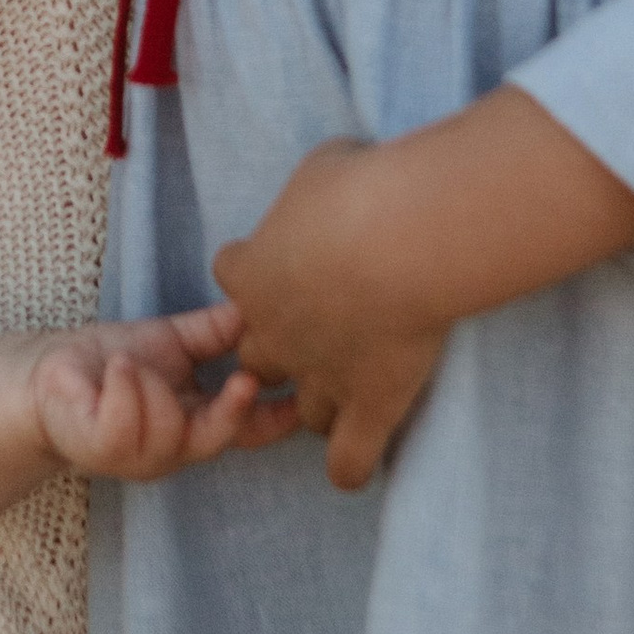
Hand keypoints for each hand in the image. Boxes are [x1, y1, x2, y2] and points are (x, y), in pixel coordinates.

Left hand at [27, 299, 295, 481]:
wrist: (50, 373)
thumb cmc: (113, 361)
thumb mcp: (175, 341)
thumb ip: (219, 331)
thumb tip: (263, 303)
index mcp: (199, 422)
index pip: (253, 429)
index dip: (285, 418)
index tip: (311, 394)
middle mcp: (176, 447)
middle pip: (219, 438)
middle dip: (234, 413)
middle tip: (246, 379)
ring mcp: (138, 456)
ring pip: (170, 432)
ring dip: (157, 391)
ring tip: (134, 364)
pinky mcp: (100, 449)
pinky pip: (125, 425)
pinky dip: (126, 390)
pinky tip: (117, 369)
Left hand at [215, 143, 447, 492]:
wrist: (400, 239)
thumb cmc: (360, 188)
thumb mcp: (324, 169)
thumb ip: (318, 191)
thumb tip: (338, 182)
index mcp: (255, 273)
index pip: (234, 275)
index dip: (257, 270)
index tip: (289, 256)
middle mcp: (276, 332)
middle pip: (255, 356)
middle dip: (280, 349)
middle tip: (325, 326)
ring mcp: (320, 374)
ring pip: (303, 411)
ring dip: (318, 404)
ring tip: (349, 393)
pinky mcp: (369, 403)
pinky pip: (348, 458)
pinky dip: (349, 465)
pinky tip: (356, 465)